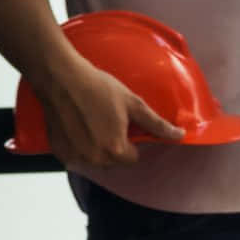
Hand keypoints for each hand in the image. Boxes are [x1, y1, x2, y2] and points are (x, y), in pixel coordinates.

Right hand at [35, 56, 183, 168]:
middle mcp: (94, 159)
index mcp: (115, 150)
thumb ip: (157, 124)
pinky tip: (78, 127)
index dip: (132, 142)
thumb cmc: (97, 87)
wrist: (60, 77)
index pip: (133, 158)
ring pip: (96, 161)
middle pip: (114, 162)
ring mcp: (75, 157)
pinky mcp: (60, 153)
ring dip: (97, 149)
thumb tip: (180, 135)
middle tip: (107, 121)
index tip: (124, 126)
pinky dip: (79, 147)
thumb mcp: (133, 103)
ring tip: (92, 123)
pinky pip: (76, 157)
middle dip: (115, 147)